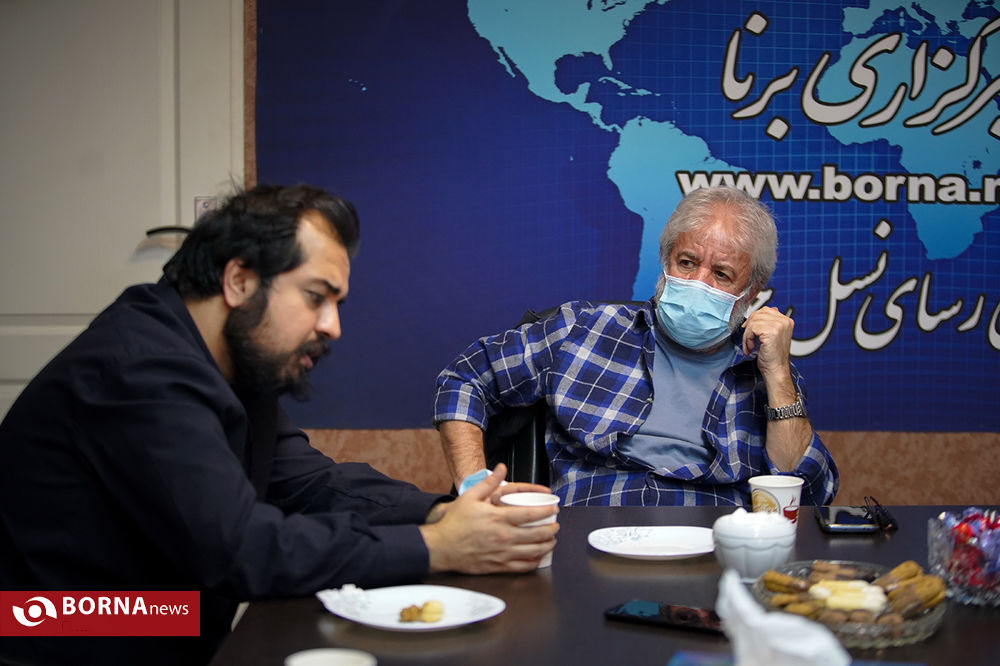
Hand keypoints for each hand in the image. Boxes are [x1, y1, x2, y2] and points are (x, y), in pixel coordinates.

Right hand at [420, 464, 558, 573]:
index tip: (554, 509)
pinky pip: (521, 567)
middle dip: (551, 530)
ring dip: (546, 546)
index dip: (546, 512)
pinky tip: (537, 557)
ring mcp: (502, 553)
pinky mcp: (498, 566)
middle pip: (536, 534)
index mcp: (499, 518)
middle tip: (556, 526)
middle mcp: (503, 536)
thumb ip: (489, 482)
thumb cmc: (454, 522)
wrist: (440, 547)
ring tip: (551, 541)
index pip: (530, 514)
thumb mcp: (470, 497)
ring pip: (532, 552)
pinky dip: (534, 562)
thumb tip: (501, 467)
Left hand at [741, 307, 795, 399]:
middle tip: (748, 339)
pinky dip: (748, 339)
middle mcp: (784, 321)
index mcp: (786, 321)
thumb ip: (768, 324)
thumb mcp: (772, 336)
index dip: (754, 318)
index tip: (748, 329)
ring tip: (750, 346)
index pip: (766, 310)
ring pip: (754, 321)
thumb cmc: (772, 356)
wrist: (776, 370)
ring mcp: (779, 325)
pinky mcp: (771, 331)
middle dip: (749, 326)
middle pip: (759, 314)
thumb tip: (758, 314)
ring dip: (747, 335)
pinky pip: (752, 328)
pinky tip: (751, 348)